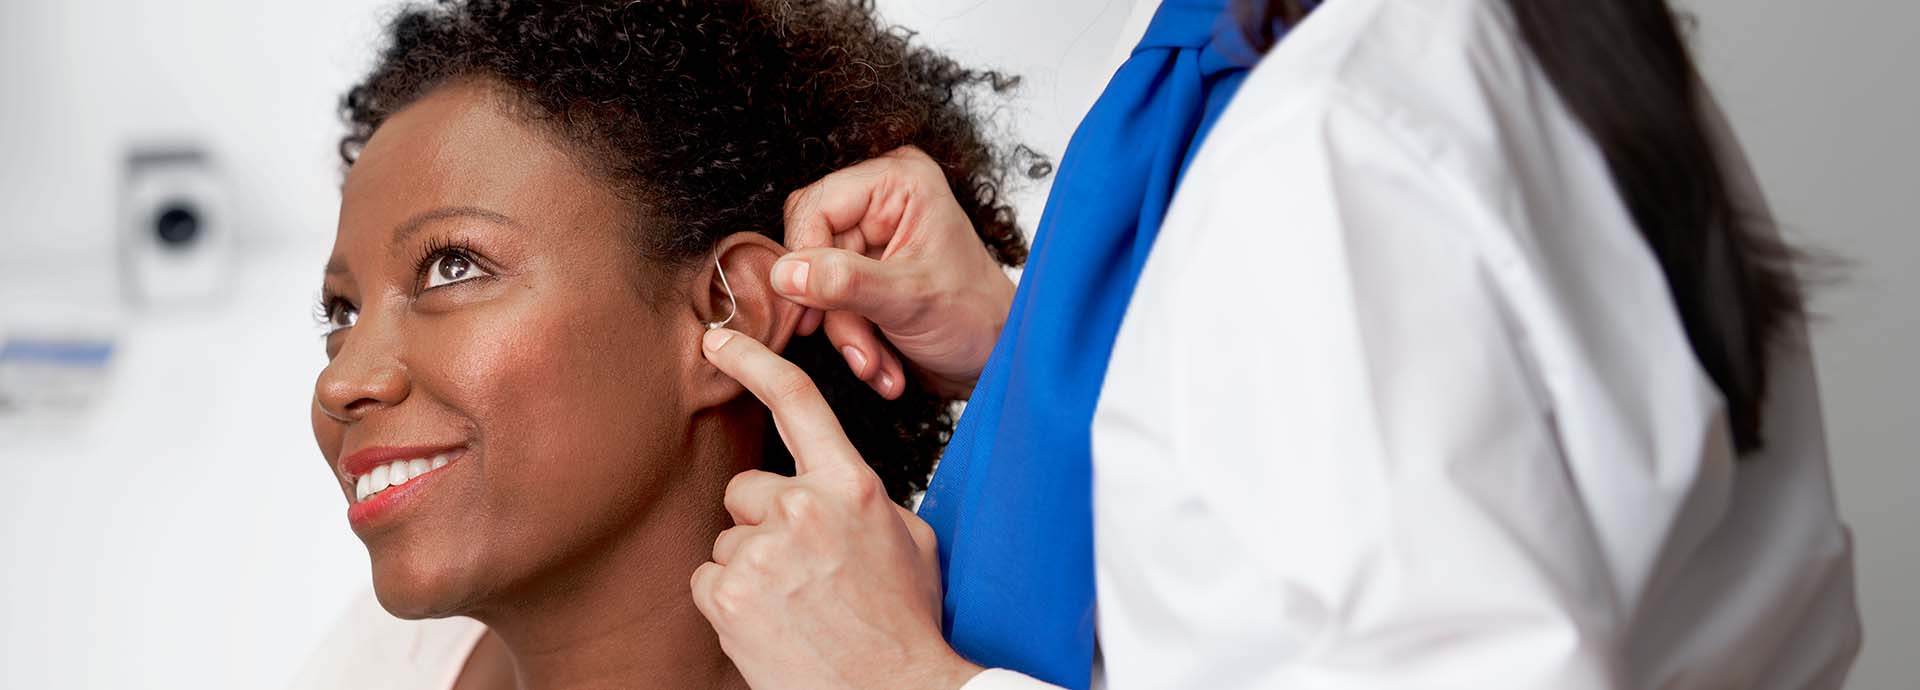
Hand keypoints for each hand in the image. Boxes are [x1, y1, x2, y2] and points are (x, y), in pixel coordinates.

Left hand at [691, 328, 983, 689]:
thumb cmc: (904, 624)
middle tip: (801, 569)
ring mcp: (762, 550)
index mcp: (851, 486)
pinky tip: (770, 624)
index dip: (753, 361)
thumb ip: (865, 499)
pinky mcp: (729, 594)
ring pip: (728, 539)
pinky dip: (730, 603)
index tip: (718, 340)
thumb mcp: (910, 541)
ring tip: (794, 606)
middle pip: (747, 487)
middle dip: (763, 522)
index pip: (798, 402)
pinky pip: (708, 580)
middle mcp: (804, 508)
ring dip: (750, 569)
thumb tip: (835, 491)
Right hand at [778, 146, 1015, 399]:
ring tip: (877, 365)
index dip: (806, 260)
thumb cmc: (975, 318)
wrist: (997, 358)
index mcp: (899, 182)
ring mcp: (874, 235)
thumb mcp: (909, 300)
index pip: (816, 206)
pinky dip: (852, 338)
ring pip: (818, 281)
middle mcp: (883, 198)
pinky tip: (881, 363)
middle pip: (813, 245)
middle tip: (860, 351)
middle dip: (834, 308)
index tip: (811, 311)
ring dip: (845, 333)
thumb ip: (845, 283)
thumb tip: (785, 273)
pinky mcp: (867, 269)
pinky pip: (831, 300)